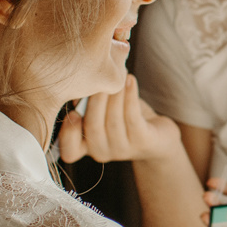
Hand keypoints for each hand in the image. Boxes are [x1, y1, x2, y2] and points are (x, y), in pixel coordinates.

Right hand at [56, 75, 181, 165]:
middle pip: (93, 128)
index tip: (74, 112)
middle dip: (96, 100)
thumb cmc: (123, 115)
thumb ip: (88, 99)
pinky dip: (129, 96)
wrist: (157, 133)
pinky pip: (132, 117)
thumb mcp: (101, 108)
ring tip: (119, 74)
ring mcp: (122, 150)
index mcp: (85, 146)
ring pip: (114, 120)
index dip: (68, 134)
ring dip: (115, 94)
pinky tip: (130, 80)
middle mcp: (101, 152)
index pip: (70, 151)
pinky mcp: (142, 142)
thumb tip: (83, 81)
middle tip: (100, 77)